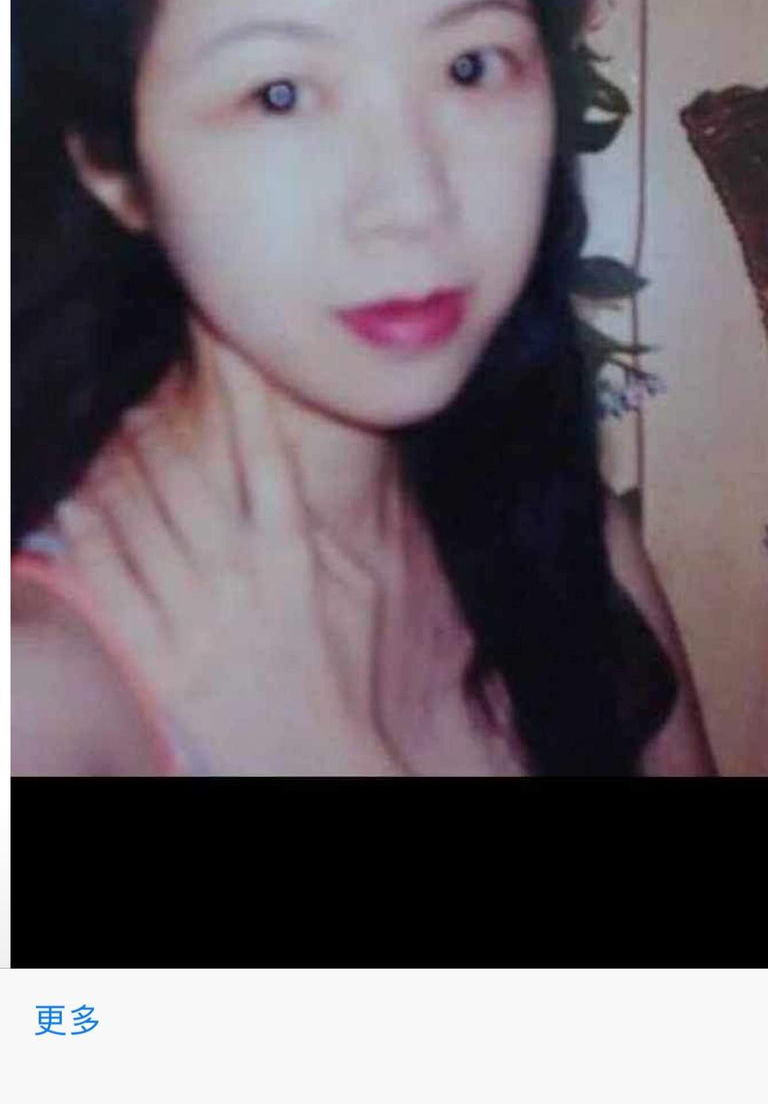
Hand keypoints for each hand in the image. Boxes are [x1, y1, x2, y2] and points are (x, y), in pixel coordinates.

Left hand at [53, 341, 404, 775]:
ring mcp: (199, 619)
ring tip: (107, 430)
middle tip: (144, 386)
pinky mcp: (164, 660)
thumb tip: (292, 451)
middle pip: (188, 474)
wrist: (331, 762)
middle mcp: (243, 578)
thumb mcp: (359, 590)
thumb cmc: (345, 675)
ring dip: (118, 467)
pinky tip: (72, 503)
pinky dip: (89, 540)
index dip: (237, 390)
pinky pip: (115, 585)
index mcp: (293, 555)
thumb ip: (323, 522)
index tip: (221, 341)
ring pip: (143, 520)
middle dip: (160, 421)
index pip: (261, 450)